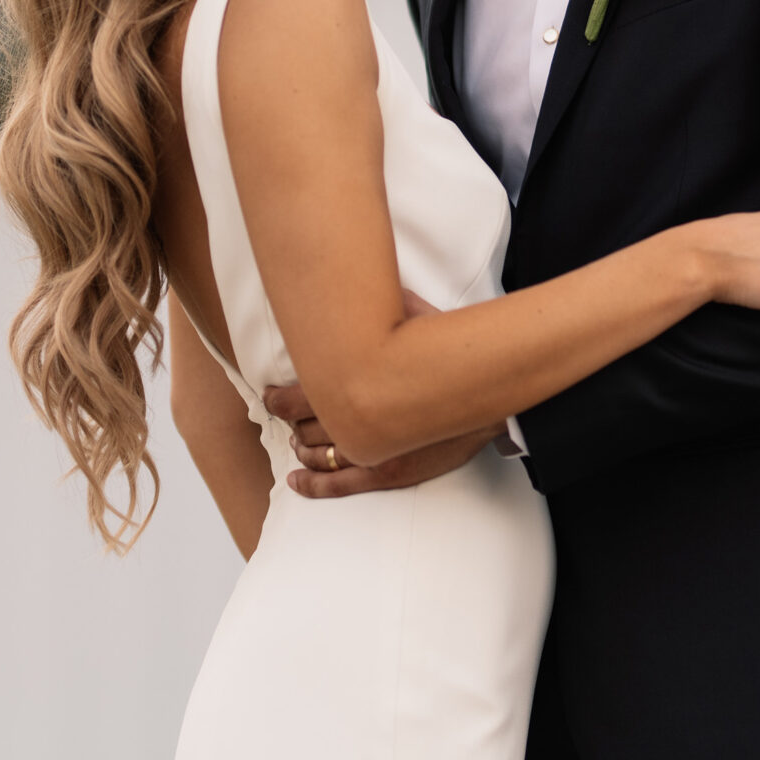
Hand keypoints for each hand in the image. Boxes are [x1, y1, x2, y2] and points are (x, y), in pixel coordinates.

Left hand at [261, 288, 501, 498]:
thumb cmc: (453, 355)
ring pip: (317, 454)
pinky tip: (295, 480)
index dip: (276, 399)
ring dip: (300, 447)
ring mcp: (370, 452)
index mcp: (354, 383)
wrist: (490, 399)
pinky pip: (339, 485)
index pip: (297, 398)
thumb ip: (386, 302)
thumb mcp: (417, 316)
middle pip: (304, 426)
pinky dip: (312, 485)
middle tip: (281, 413)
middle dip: (288, 420)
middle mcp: (355, 422)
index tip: (269, 395)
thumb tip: (361, 273)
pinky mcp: (387, 473)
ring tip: (295, 438)